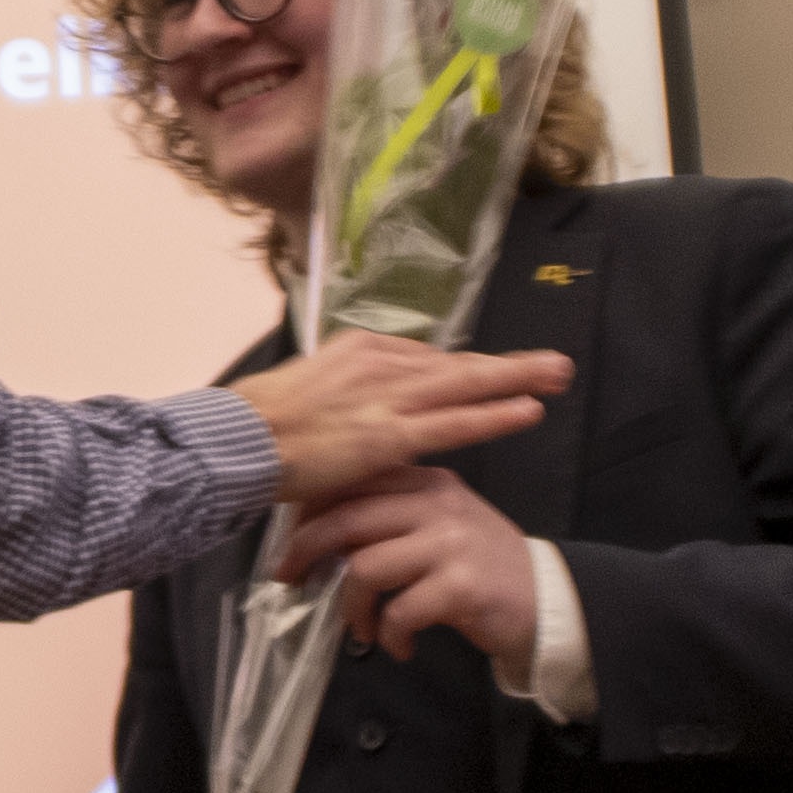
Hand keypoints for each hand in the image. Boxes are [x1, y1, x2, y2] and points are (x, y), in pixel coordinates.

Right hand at [235, 335, 567, 506]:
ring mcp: (387, 398)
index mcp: (359, 351)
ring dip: (516, 379)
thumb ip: (344, 394)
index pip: (425, 361)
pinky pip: (453, 423)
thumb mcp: (305, 390)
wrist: (235, 441)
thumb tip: (361, 409)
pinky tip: (527, 411)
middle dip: (509, 365)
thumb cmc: (258, 426)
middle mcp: (380, 364)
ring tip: (558, 376)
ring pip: (465, 385)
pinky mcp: (388, 435)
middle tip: (555, 364)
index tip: (492, 375)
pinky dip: (493, 415)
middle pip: (457, 364)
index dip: (464, 372)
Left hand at [277, 469, 534, 676]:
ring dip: (351, 608)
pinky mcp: (461, 586)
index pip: (353, 481)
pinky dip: (389, 635)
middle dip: (306, 551)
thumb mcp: (440, 523)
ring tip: (361, 629)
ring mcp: (451, 544)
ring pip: (365, 568)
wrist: (546, 600)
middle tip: (289, 579)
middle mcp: (438, 504)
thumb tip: (321, 528)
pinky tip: (399, 646)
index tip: (292, 539)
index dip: (310, 510)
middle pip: (348, 519)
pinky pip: (399, 611)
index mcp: (428, 482)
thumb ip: (392, 514)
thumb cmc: (481, 566)